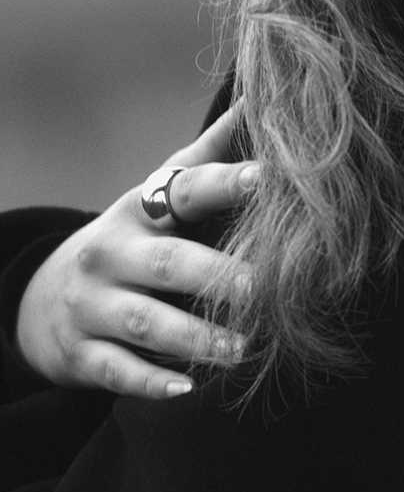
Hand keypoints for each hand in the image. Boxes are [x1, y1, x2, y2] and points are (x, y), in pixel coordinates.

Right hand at [14, 105, 257, 399]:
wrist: (46, 296)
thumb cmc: (129, 240)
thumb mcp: (156, 196)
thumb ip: (205, 159)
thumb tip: (254, 101)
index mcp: (138, 209)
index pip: (183, 191)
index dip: (225, 183)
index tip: (268, 178)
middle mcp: (110, 253)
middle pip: (168, 262)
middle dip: (217, 276)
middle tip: (265, 289)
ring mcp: (91, 305)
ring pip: (144, 321)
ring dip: (195, 337)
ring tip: (242, 348)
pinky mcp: (80, 352)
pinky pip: (115, 370)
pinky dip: (150, 382)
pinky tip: (187, 390)